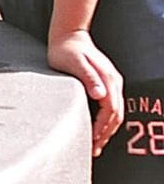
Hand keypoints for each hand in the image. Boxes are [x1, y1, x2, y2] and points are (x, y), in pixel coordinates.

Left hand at [47, 29, 123, 156]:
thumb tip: (100, 94)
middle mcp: (113, 83)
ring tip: (95, 145)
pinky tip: (97, 129)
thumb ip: (87, 77)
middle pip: (116, 115)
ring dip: (107, 130)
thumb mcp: (74, 62)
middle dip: (106, 134)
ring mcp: (111, 83)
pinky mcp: (105, 83)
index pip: (110, 111)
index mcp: (107, 79)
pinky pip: (110, 107)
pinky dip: (106, 121)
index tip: (92, 140)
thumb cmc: (66, 48)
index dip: (102, 128)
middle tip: (93, 149)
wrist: (69, 35)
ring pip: (115, 113)